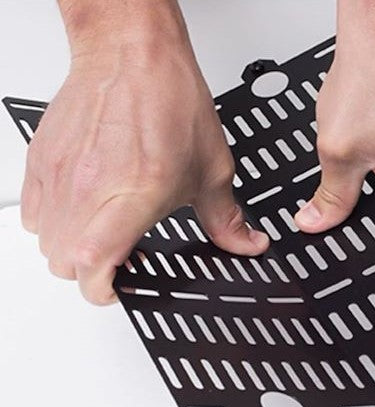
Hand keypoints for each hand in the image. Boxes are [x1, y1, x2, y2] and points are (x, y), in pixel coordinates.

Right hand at [22, 2, 268, 304]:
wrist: (134, 55)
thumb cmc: (171, 102)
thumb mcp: (212, 170)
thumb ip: (227, 219)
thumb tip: (247, 245)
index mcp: (132, 196)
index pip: (92, 266)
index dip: (103, 290)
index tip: (121, 287)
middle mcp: (89, 189)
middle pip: (64, 264)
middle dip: (92, 273)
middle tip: (119, 259)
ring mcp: (61, 176)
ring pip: (46, 242)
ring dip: (72, 250)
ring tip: (102, 234)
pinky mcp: (43, 161)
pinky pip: (33, 212)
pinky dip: (54, 223)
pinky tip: (84, 209)